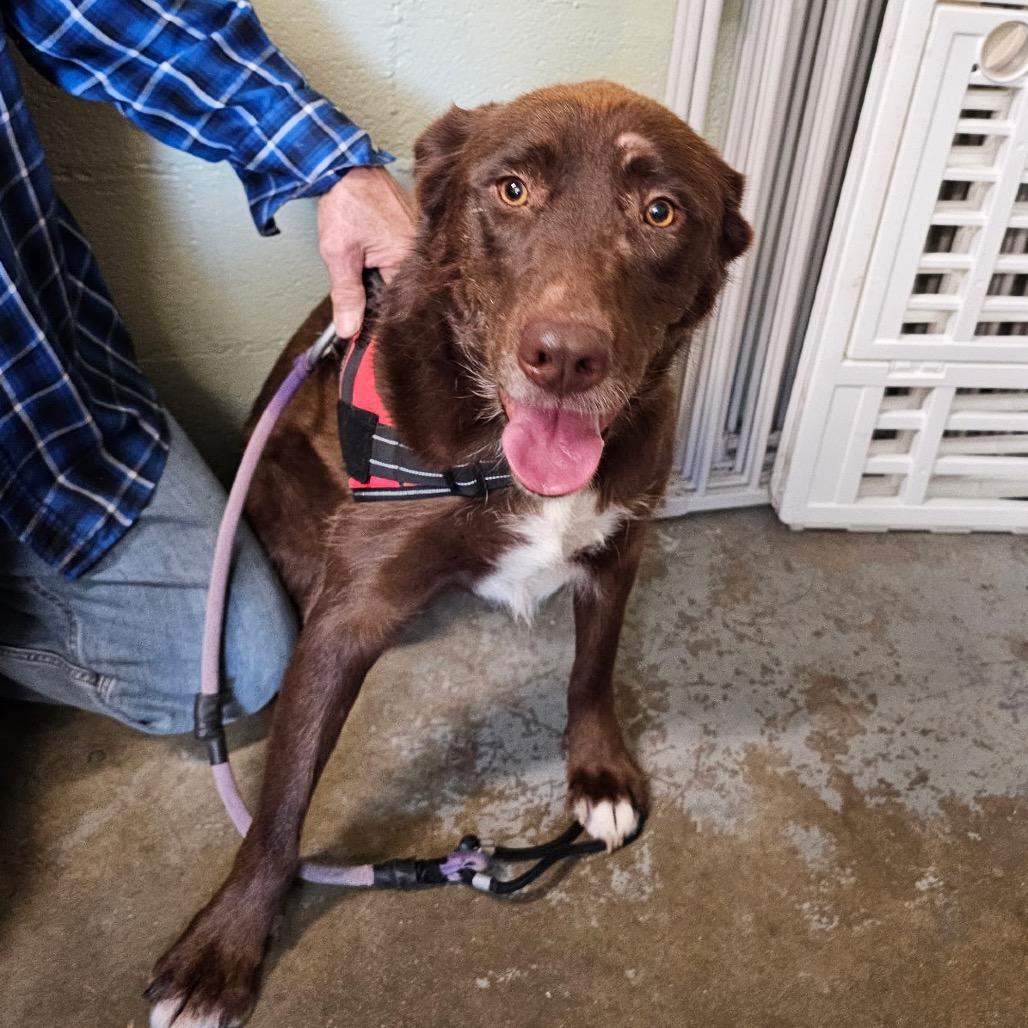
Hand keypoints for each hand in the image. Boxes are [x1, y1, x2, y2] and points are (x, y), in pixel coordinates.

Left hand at [317, 167, 415, 338]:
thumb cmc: (346, 200)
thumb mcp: (339, 254)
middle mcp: (421, 249)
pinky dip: (391, 264)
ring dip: (386, 281)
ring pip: (405, 275)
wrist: (346, 163)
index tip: (367, 334)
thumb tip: (350, 330)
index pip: (400, 304)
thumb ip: (346, 295)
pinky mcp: (415, 231)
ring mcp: (420, 239)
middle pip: (405, 291)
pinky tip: (376, 258)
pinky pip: (406, 259)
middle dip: (383, 299)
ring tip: (368, 270)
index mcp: (408, 258)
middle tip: (362, 303)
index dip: (382, 320)